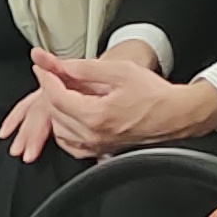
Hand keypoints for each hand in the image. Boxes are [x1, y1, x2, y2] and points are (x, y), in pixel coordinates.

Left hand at [14, 47, 216, 160]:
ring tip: (62, 91)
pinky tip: (70, 116)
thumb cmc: (155, 95)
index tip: (41, 66)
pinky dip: (64, 129)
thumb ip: (87, 68)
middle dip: (50, 91)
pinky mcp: (102, 151)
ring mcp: (97, 146)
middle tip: (52, 73)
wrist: (176, 115)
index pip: (56, 96)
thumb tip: (62, 65)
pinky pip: (71, 144)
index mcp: (95, 115)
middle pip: (55, 113)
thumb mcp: (120, 71)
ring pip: (59, 130)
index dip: (46, 78)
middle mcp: (93, 135)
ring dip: (55, 110)